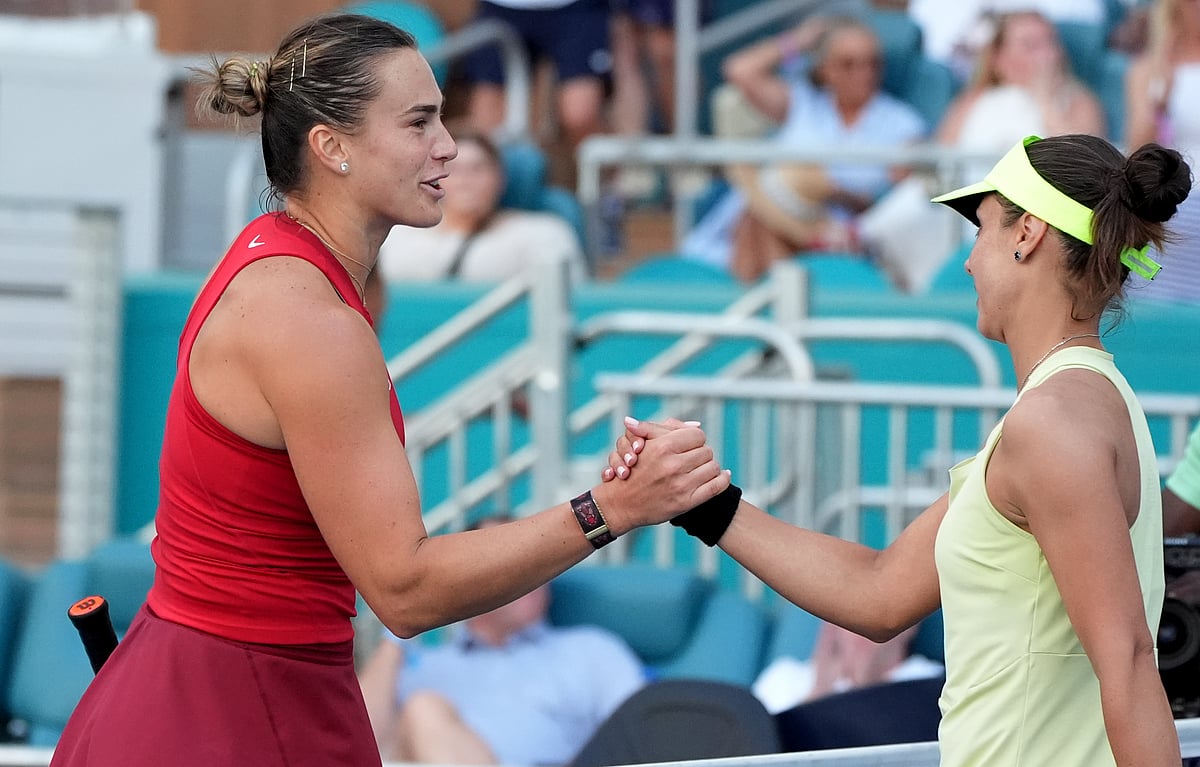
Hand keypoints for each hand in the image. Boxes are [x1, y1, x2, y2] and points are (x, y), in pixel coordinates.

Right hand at [591, 419, 728, 532]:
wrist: (620, 503)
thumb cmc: (632, 470)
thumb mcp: (642, 443)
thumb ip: (666, 429)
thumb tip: (697, 424)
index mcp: (663, 447)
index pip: (697, 435)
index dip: (694, 439)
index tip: (689, 445)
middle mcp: (672, 465)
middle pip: (706, 451)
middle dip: (701, 453)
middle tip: (693, 458)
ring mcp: (680, 485)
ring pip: (713, 467)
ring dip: (709, 466)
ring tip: (701, 468)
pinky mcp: (686, 502)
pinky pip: (716, 486)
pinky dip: (723, 479)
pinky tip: (722, 475)